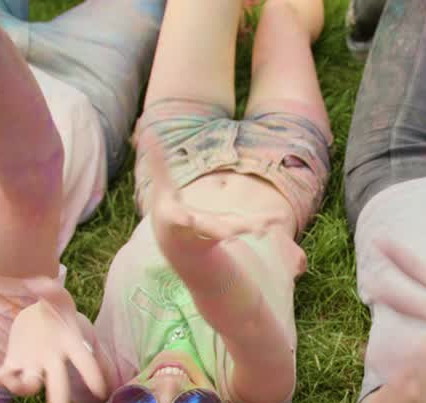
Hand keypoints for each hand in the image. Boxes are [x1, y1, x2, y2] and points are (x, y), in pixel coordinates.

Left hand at [0, 278, 108, 402]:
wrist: (40, 316)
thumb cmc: (55, 308)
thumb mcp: (56, 297)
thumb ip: (49, 289)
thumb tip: (37, 282)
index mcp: (69, 345)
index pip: (83, 362)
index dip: (92, 375)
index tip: (101, 391)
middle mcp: (53, 361)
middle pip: (58, 384)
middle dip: (58, 402)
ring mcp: (33, 366)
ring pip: (28, 383)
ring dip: (19, 386)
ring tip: (8, 380)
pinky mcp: (14, 364)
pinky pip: (1, 376)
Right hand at [135, 127, 264, 256]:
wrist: (178, 246)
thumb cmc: (167, 212)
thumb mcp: (161, 190)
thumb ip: (158, 164)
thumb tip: (147, 133)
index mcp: (178, 219)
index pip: (179, 218)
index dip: (182, 218)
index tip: (186, 219)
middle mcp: (199, 230)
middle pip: (212, 229)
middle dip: (223, 230)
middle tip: (233, 235)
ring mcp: (217, 232)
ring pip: (236, 229)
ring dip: (252, 226)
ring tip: (268, 225)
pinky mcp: (232, 230)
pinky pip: (250, 225)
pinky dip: (263, 221)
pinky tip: (278, 219)